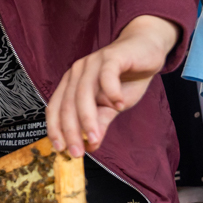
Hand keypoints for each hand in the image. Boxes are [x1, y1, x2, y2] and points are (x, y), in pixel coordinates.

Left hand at [46, 15, 178, 157]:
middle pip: (67, 104)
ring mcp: (92, 62)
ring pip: (83, 93)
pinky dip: (112, 92)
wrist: (146, 50)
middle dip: (71, 131)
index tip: (60, 150)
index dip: (55, 130)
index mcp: (71, 84)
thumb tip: (91, 145)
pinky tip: (119, 106)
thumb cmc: (126, 79)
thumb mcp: (112, 106)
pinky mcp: (111, 56)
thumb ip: (100, 122)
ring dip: (88, 118)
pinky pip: (107, 75)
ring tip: (95, 137)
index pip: (55, 108)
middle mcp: (77, 72)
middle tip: (77, 152)